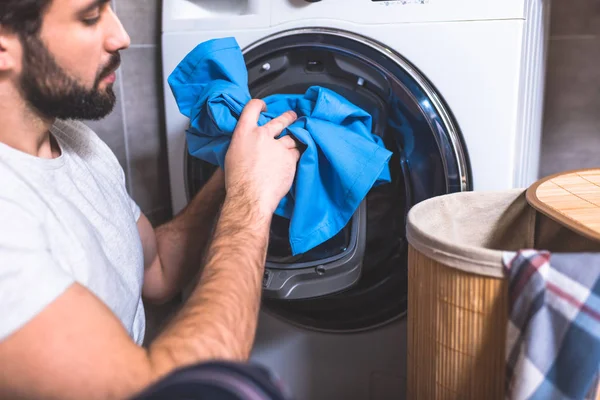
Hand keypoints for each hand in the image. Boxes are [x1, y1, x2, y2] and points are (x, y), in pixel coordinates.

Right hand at [224, 99, 299, 216]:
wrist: (250, 196)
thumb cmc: (238, 181)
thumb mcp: (233, 155)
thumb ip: (243, 144)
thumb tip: (248, 144)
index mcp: (244, 133)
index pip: (252, 107)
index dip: (260, 104)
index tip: (264, 107)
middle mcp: (262, 135)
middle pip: (280, 120)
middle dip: (288, 117)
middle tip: (292, 116)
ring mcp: (278, 146)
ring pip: (291, 138)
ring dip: (294, 139)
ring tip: (297, 139)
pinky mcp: (290, 158)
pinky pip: (297, 152)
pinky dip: (296, 155)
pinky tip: (295, 158)